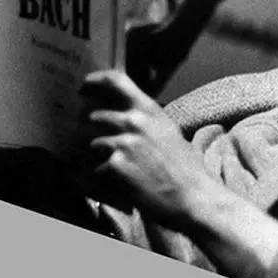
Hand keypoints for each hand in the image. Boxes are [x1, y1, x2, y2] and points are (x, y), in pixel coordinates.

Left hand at [80, 70, 209, 226]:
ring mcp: (124, 142)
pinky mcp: (116, 165)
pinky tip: (123, 184)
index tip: (84, 86)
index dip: (95, 81)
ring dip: (101, 157)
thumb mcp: (169, 132)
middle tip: (103, 146)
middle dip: (94, 131)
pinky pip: (97, 169)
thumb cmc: (186, 168)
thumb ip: (146, 121)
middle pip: (95, 116)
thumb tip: (125, 116)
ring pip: (94, 144)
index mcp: (150, 110)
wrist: (193, 196)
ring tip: (121, 170)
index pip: (116, 81)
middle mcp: (135, 121)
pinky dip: (106, 178)